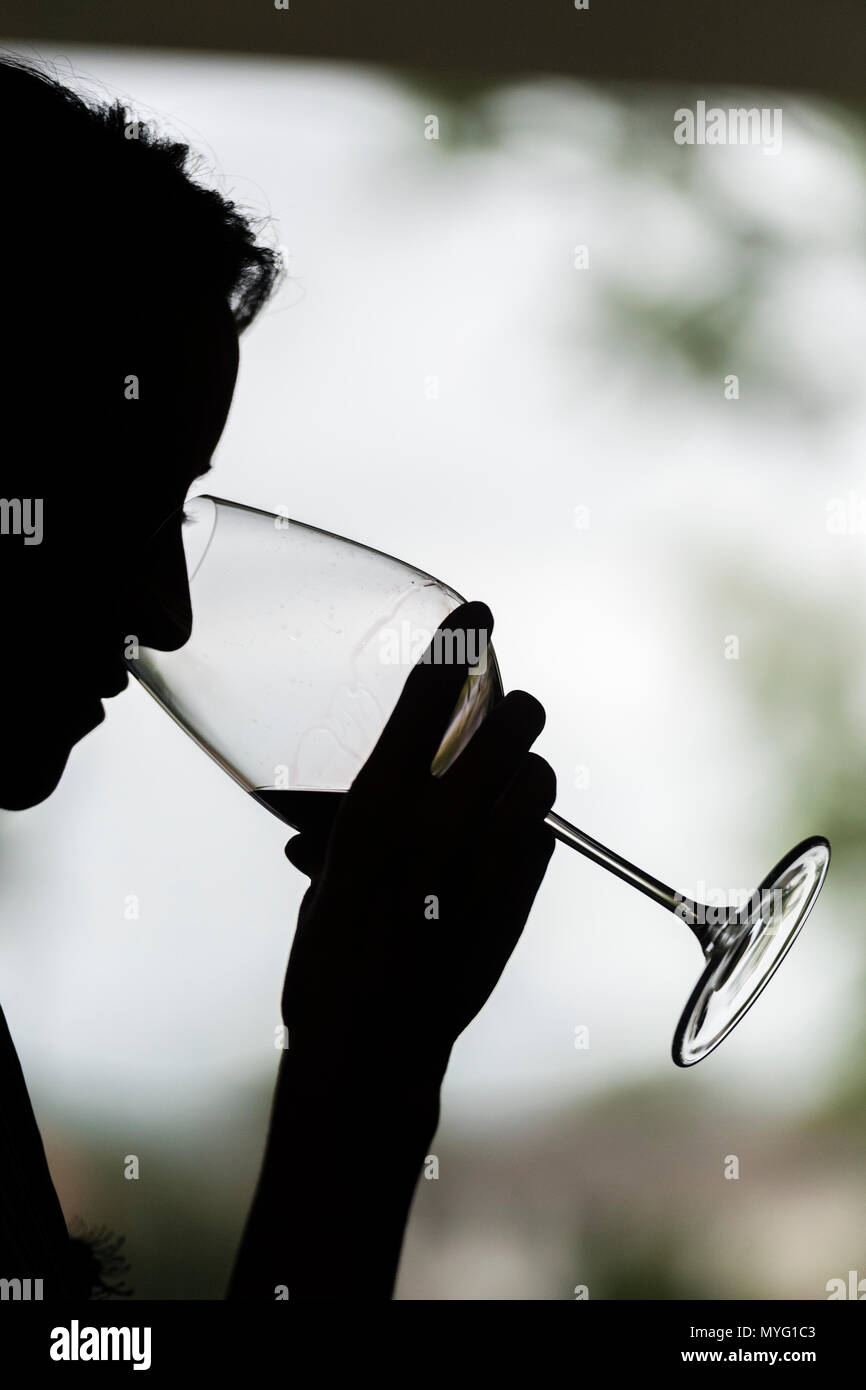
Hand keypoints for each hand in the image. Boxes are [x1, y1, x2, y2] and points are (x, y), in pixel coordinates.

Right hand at [280, 601, 555, 1079]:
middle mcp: (438, 823)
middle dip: (513, 707)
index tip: (478, 613)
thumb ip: (366, 817)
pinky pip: (542, 835)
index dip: (460, 639)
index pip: (431, 693)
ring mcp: (488, 861)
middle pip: (513, 721)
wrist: (372, 1046)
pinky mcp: (522, 898)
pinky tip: (500, 846)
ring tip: (504, 781)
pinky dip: (526, 830)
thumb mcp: (332, 869)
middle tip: (506, 712)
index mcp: (376, 806)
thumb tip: (389, 788)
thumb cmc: (330, 956)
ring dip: (525, 768)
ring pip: (539, 775)